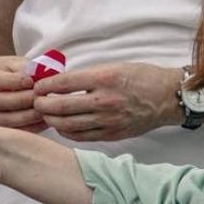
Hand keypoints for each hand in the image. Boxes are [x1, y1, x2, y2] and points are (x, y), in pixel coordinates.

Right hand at [0, 55, 46, 130]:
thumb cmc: (7, 72)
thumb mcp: (13, 63)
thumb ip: (25, 67)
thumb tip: (38, 77)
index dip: (16, 81)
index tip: (33, 81)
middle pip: (0, 101)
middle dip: (25, 100)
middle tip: (43, 98)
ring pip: (5, 120)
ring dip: (28, 116)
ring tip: (45, 110)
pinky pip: (10, 131)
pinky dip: (28, 127)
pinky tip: (42, 121)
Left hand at [32, 62, 180, 141]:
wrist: (168, 97)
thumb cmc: (141, 77)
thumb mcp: (113, 66)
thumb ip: (87, 75)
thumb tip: (58, 80)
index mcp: (104, 78)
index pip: (64, 83)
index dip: (44, 86)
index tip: (37, 86)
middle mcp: (105, 101)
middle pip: (61, 107)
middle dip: (42, 105)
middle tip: (35, 102)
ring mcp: (109, 121)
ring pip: (68, 126)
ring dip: (51, 120)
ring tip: (45, 114)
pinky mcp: (112, 134)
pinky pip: (82, 137)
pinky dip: (66, 132)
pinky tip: (61, 126)